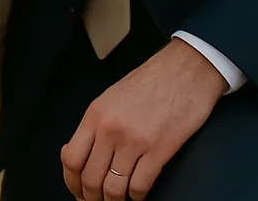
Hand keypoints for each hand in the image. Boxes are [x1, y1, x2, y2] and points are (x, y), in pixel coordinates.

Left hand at [61, 38, 226, 200]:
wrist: (186, 69)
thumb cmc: (151, 82)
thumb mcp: (111, 98)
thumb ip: (94, 125)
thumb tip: (75, 153)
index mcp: (95, 115)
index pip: (71, 158)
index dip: (71, 183)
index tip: (78, 192)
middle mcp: (110, 129)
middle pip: (90, 178)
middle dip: (92, 198)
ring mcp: (134, 140)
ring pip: (113, 188)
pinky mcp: (160, 150)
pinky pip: (140, 186)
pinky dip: (137, 198)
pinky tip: (138, 196)